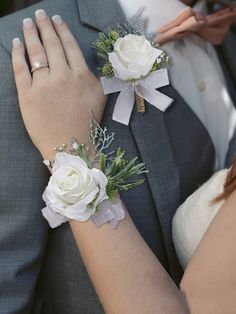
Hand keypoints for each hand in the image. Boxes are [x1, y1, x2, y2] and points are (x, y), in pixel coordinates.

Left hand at [12, 10, 106, 159]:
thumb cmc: (86, 125)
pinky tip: (16, 43)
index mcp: (81, 76)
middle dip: (45, 26)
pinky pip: (20, 69)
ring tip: (28, 23)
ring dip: (31, 34)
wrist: (70, 147)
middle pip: (52, 45)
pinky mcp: (27, 95)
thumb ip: (94, 78)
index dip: (62, 30)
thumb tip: (84, 64)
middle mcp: (63, 76)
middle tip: (40, 14)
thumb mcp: (99, 98)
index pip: (70, 46)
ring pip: (36, 53)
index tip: (56, 20)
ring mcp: (44, 85)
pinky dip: (17, 54)